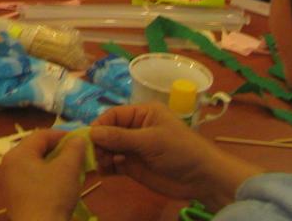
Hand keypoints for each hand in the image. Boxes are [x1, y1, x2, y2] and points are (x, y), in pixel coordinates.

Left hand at [0, 129, 85, 220]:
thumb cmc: (52, 196)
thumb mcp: (68, 169)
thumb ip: (74, 149)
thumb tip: (78, 138)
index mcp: (18, 153)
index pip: (41, 135)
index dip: (62, 135)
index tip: (79, 139)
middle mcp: (9, 163)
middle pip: (36, 148)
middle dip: (58, 150)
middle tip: (76, 154)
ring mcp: (9, 181)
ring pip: (34, 163)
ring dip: (53, 163)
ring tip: (71, 168)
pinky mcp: (14, 196)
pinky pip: (31, 177)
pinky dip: (46, 176)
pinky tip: (59, 184)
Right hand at [90, 104, 260, 210]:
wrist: (203, 178)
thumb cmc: (180, 150)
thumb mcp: (150, 140)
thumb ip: (121, 137)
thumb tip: (92, 132)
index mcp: (142, 114)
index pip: (113, 115)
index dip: (100, 125)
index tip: (89, 138)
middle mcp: (135, 129)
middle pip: (108, 132)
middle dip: (99, 142)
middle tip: (93, 155)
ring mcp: (134, 148)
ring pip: (109, 148)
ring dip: (101, 155)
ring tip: (100, 164)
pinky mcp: (134, 166)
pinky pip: (114, 164)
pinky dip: (106, 167)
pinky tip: (103, 172)